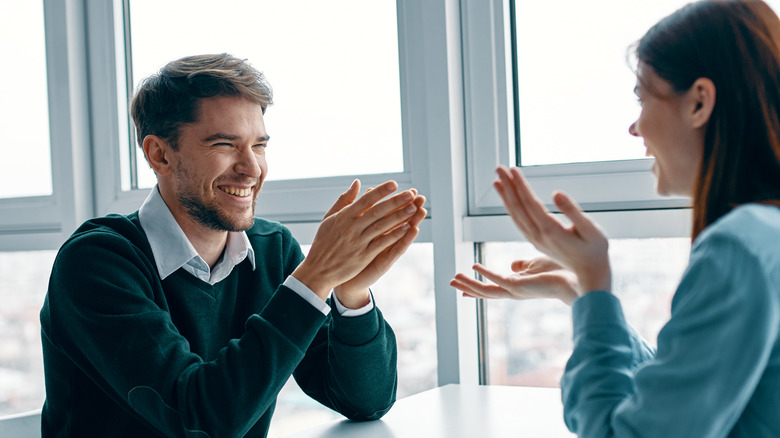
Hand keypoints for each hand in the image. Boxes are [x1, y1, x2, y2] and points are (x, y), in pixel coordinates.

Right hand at [291, 179, 424, 303]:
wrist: (318, 270)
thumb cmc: (324, 242)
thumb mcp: (330, 218)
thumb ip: (344, 200)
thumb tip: (357, 183)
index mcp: (343, 217)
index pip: (365, 200)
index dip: (380, 191)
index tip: (394, 184)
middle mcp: (351, 228)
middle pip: (377, 211)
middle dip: (395, 201)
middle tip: (411, 193)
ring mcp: (358, 242)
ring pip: (382, 226)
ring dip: (399, 216)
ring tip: (413, 208)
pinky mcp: (363, 256)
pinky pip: (381, 243)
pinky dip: (394, 235)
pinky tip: (406, 229)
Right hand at [450, 256, 579, 304]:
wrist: (578, 278)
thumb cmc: (561, 271)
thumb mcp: (536, 264)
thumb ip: (523, 266)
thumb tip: (513, 264)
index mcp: (517, 286)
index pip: (492, 287)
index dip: (476, 286)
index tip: (462, 286)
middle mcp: (515, 291)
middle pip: (485, 292)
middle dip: (468, 287)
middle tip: (451, 282)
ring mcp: (517, 290)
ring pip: (487, 290)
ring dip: (470, 284)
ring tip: (454, 278)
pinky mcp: (521, 286)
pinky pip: (498, 280)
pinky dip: (486, 273)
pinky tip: (474, 266)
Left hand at [493, 166, 610, 294]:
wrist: (590, 277)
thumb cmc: (596, 252)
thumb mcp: (591, 230)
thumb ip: (573, 211)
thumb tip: (556, 193)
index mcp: (550, 230)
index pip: (530, 203)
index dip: (520, 185)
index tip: (512, 169)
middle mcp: (538, 235)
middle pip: (518, 207)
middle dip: (508, 186)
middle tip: (498, 168)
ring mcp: (536, 239)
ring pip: (515, 215)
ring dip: (506, 197)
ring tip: (497, 181)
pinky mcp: (537, 241)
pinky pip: (519, 222)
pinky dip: (511, 208)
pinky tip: (509, 199)